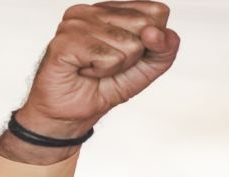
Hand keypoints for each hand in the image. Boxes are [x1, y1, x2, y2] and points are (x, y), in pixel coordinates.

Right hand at [0, 1, 178, 162]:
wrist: (73, 113)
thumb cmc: (105, 86)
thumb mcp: (147, 69)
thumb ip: (164, 50)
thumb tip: (158, 33)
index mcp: (113, 10)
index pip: (157, 12)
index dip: (156, 41)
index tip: (132, 56)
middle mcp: (93, 10)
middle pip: (145, 25)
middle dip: (136, 55)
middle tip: (111, 64)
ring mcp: (76, 22)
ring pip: (129, 43)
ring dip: (117, 66)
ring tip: (96, 69)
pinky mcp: (65, 40)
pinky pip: (108, 57)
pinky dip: (102, 72)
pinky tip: (85, 71)